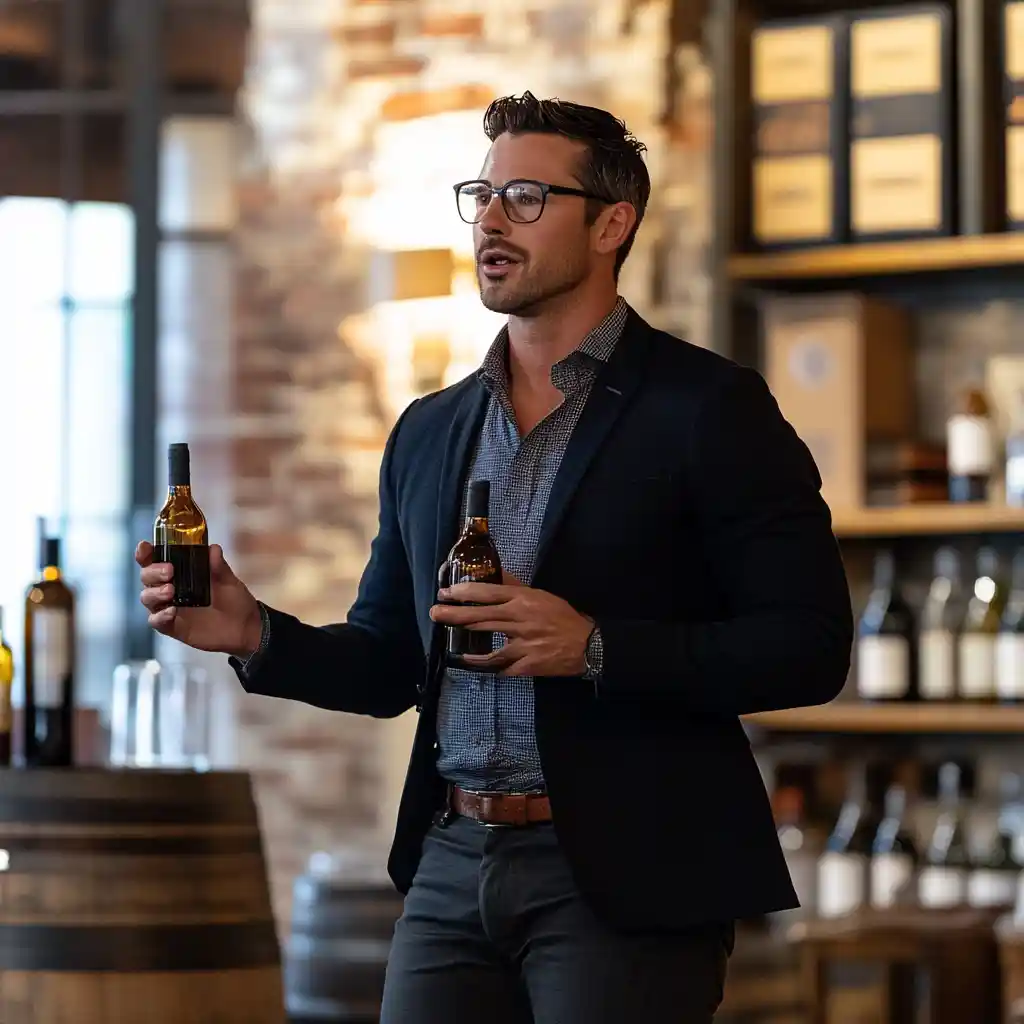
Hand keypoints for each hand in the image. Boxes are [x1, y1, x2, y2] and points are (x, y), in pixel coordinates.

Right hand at [136, 540, 262, 657]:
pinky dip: (160, 616)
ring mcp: (169, 607)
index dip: (145, 553)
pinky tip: (172, 611)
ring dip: (155, 592)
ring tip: (170, 591)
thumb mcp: (228, 581)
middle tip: (170, 571)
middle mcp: (169, 588)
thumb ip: (218, 566)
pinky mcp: (172, 626)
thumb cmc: (234, 600)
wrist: (246, 627)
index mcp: (179, 572)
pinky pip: (156, 621)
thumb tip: (213, 549)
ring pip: (147, 598)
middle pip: (147, 577)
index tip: (146, 547)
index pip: (155, 560)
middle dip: (153, 571)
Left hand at [429, 579, 592, 676]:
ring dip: (467, 643)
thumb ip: (516, 587)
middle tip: (436, 612)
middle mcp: (521, 620)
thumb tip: (494, 573)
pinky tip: (471, 664)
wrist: (587, 644)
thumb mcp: (541, 596)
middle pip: (482, 617)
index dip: (465, 592)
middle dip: (455, 614)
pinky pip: (502, 666)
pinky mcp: (528, 664)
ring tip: (450, 640)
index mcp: (524, 600)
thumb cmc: (563, 617)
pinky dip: (487, 665)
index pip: (488, 593)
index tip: (446, 592)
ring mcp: (524, 644)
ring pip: (489, 644)